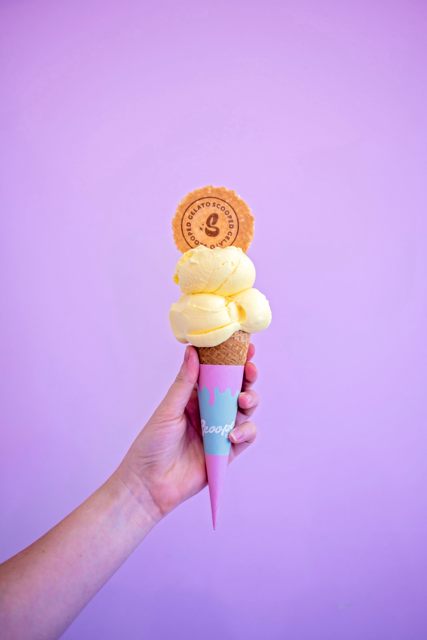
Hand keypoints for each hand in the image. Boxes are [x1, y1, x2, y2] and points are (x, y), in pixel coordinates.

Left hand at [115, 344, 258, 521]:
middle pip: (237, 389)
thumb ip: (185, 382)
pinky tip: (232, 435)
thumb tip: (192, 350)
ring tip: (243, 401)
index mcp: (194, 396)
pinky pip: (246, 437)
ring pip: (245, 410)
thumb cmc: (151, 445)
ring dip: (250, 401)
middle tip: (250, 370)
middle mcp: (210, 411)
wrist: (149, 485)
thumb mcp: (168, 409)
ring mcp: (220, 431)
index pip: (218, 373)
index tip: (246, 348)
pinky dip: (245, 433)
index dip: (233, 360)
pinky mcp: (227, 452)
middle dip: (248, 378)